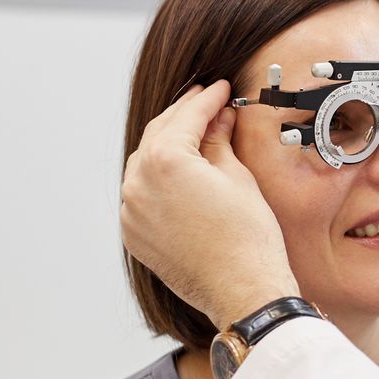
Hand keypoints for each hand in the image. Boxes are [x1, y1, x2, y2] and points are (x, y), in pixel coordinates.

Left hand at [120, 81, 297, 329]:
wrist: (242, 289)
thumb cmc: (247, 238)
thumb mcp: (237, 177)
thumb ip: (218, 141)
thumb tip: (218, 119)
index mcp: (164, 162)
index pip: (186, 116)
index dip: (207, 99)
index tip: (220, 89)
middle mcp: (138, 183)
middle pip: (158, 134)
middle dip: (183, 116)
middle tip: (205, 102)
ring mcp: (131, 211)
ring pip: (144, 163)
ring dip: (166, 144)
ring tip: (192, 134)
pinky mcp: (133, 233)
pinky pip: (140, 193)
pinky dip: (156, 177)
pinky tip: (178, 172)